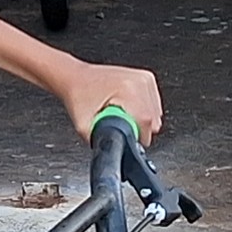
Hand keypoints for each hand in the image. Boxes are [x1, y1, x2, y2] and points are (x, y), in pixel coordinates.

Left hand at [49, 62, 163, 145]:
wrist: (75, 78)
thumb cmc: (78, 97)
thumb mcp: (84, 127)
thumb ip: (103, 142)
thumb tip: (117, 153)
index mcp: (128, 89)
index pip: (147, 122)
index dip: (136, 136)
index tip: (124, 136)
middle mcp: (139, 80)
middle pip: (153, 120)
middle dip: (138, 130)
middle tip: (117, 125)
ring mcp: (145, 78)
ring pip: (156, 114)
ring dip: (140, 121)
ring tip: (120, 114)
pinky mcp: (147, 79)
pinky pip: (154, 106)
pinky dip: (142, 112)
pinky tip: (126, 107)